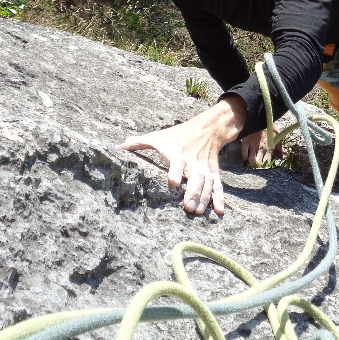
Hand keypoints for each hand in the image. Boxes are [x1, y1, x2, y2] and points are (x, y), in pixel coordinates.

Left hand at [118, 96, 245, 215]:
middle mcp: (193, 161)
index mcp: (178, 153)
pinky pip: (218, 185)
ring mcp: (205, 168)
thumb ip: (139, 142)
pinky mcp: (213, 172)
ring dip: (204, 197)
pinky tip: (219, 210)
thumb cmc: (178, 135)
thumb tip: (119, 147)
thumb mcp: (159, 136)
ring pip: (207, 183)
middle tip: (188, 207)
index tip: (173, 183)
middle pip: (195, 177)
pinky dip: (219, 198)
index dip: (175, 172)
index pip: (177, 162)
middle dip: (193, 191)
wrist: (207, 128)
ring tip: (198, 211)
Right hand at [241, 125, 283, 166]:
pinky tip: (245, 157)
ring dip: (251, 163)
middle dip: (257, 166)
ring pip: (251, 160)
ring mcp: (252, 146)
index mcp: (269, 148)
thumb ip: (280, 145)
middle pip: (258, 163)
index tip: (264, 167)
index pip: (267, 162)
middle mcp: (260, 149)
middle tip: (256, 167)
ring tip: (251, 164)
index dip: (265, 166)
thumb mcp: (278, 135)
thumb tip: (285, 153)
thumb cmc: (270, 126)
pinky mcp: (246, 142)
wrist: (260, 118)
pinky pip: (244, 153)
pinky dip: (244, 157)